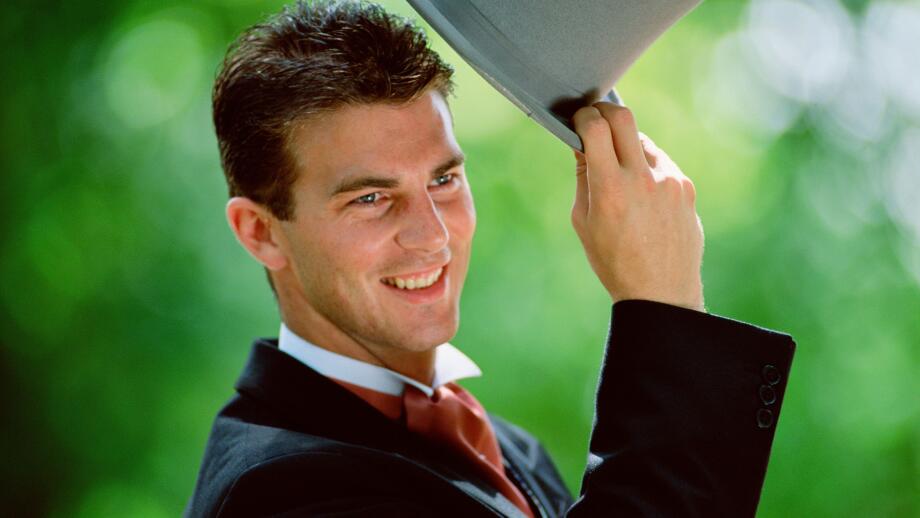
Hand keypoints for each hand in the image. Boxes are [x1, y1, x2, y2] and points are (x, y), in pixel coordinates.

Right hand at [570, 103, 704, 311]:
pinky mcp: (686, 187)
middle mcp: (642, 179)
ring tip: (619, 172)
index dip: (583, 116)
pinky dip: (647, 167)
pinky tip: (642, 193)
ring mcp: (669, 181)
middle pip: (624, 117)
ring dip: (626, 145)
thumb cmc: (614, 261)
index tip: (578, 120)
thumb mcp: (584, 222)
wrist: (660, 292)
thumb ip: (583, 177)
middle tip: (596, 119)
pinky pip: (661, 163)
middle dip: (605, 111)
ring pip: (643, 141)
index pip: (596, 127)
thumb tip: (582, 143)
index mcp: (610, 189)